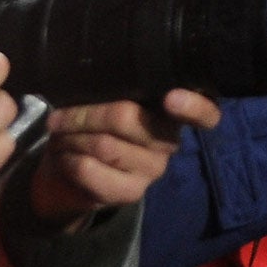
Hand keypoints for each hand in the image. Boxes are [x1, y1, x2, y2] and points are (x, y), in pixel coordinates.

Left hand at [27, 91, 220, 231]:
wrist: (72, 171)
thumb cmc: (94, 124)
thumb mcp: (108, 100)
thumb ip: (117, 88)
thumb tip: (100, 74)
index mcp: (174, 111)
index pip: (206, 113)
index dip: (194, 106)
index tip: (171, 98)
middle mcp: (172, 140)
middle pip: (128, 119)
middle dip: (83, 115)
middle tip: (59, 117)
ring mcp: (154, 169)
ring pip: (104, 145)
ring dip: (70, 138)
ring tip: (60, 135)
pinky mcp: (132, 192)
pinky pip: (89, 169)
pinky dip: (67, 159)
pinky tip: (64, 156)